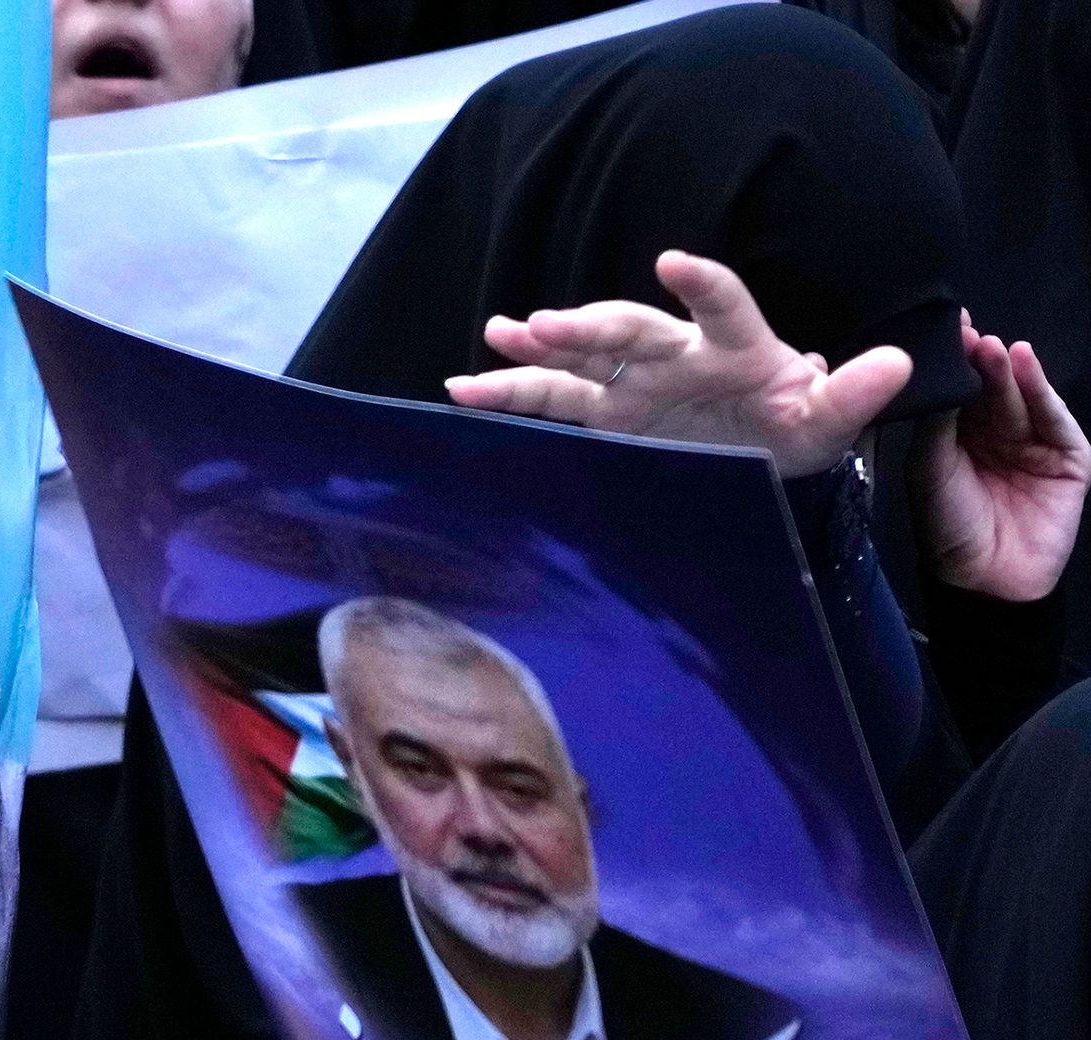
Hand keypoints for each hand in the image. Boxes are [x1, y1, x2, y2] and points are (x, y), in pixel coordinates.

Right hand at [448, 250, 906, 478]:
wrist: (763, 456)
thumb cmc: (796, 431)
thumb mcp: (831, 419)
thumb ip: (856, 391)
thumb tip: (894, 364)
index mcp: (738, 346)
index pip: (722, 304)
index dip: (702, 283)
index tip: (673, 264)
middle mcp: (678, 354)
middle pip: (630, 329)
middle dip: (587, 325)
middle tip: (543, 325)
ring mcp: (635, 383)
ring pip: (579, 357)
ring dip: (536, 347)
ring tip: (496, 337)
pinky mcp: (606, 414)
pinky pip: (551, 399)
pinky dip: (508, 392)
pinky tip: (463, 389)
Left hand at [919, 321, 1088, 602]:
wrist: (985, 579)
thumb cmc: (949, 529)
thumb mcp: (931, 472)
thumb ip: (937, 425)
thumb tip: (942, 377)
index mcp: (959, 438)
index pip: (960, 392)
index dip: (955, 364)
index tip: (945, 334)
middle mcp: (996, 435)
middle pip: (990, 389)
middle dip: (980, 362)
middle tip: (968, 336)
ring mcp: (1033, 442)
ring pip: (1020, 398)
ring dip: (1007, 371)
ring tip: (993, 348)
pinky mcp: (1067, 454)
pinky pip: (1052, 416)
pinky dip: (1040, 390)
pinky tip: (1025, 364)